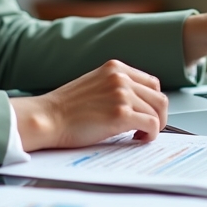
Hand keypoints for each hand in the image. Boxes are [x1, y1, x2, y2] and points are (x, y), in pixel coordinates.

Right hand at [9, 61, 167, 151]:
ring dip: (154, 127)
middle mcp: (121, 78)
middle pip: (159, 97)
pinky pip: (152, 125)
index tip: (147, 113)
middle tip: (148, 128)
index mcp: (115, 68)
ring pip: (157, 112)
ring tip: (139, 135)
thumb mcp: (94, 84)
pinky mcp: (121, 114)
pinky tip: (137, 139)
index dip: (152, 102)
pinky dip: (150, 135)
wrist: (47, 118)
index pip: (152, 83)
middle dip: (158, 116)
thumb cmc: (65, 108)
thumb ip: (115, 87)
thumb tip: (137, 103)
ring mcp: (122, 95)